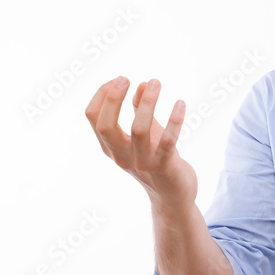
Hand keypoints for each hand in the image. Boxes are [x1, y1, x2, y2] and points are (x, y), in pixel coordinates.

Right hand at [85, 77, 197, 209]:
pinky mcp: (165, 167)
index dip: (102, 95)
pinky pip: (168, 141)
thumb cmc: (158, 162)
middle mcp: (122, 156)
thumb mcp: (146, 135)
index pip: (94, 118)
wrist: (174, 196)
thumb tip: (140, 85)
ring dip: (146, 103)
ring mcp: (142, 163)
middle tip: (126, 78)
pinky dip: (174, 120)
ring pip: (138, 130)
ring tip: (154, 82)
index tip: (118, 79)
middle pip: (106, 126)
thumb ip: (139, 112)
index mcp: (111, 147)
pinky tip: (180, 103)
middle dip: (113, 99)